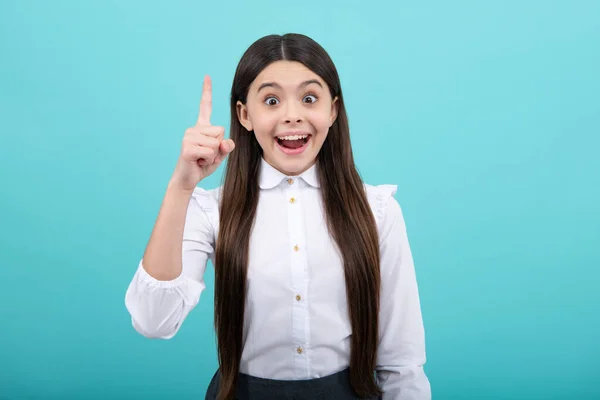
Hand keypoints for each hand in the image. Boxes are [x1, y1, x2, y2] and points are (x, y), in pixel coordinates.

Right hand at [170, 75, 234, 191]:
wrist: (187, 179)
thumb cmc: (202, 165)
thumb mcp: (219, 155)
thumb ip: (226, 147)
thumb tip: (227, 142)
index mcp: (201, 127)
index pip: (205, 107)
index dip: (206, 92)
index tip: (207, 76)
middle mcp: (193, 129)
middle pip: (220, 131)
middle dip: (218, 147)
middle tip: (206, 155)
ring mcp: (189, 136)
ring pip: (216, 143)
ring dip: (213, 156)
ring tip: (201, 158)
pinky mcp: (187, 147)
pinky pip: (210, 152)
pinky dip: (208, 160)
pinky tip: (198, 162)